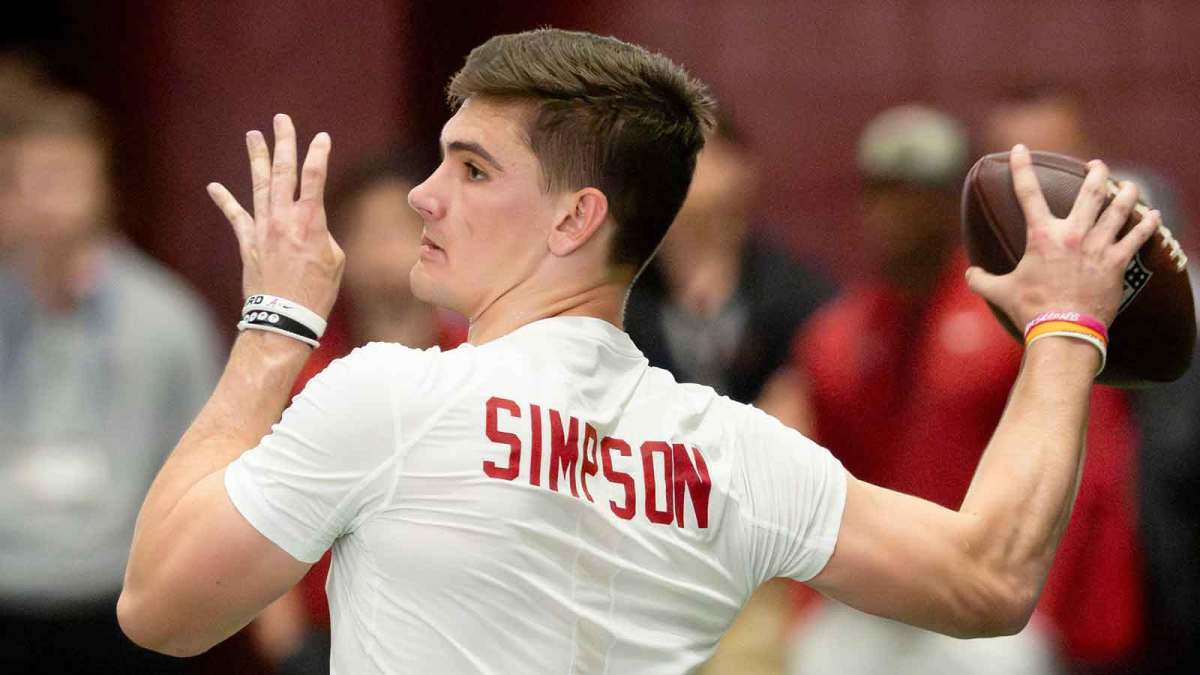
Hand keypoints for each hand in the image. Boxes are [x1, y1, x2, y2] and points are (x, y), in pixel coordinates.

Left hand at [206, 114, 343, 317]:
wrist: (285, 317)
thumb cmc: (317, 292)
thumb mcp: (334, 260)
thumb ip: (322, 234)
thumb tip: (309, 226)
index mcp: (310, 221)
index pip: (315, 177)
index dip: (319, 153)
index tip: (321, 137)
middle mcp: (283, 218)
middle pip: (284, 172)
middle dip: (284, 143)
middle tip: (281, 120)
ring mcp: (262, 229)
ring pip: (259, 185)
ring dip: (257, 158)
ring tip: (253, 136)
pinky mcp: (248, 243)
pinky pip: (235, 217)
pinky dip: (225, 200)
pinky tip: (214, 186)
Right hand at [966, 144, 1159, 327]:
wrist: (1063, 331)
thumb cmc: (1031, 310)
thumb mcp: (999, 293)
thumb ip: (981, 280)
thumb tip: (970, 273)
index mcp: (1042, 236)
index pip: (1027, 193)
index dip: (1021, 167)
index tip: (1020, 149)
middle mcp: (1073, 234)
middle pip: (1090, 192)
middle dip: (1096, 173)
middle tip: (1097, 165)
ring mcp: (1099, 247)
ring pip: (1119, 210)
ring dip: (1126, 193)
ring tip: (1130, 185)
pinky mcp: (1117, 263)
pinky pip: (1138, 238)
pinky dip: (1147, 225)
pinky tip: (1155, 215)